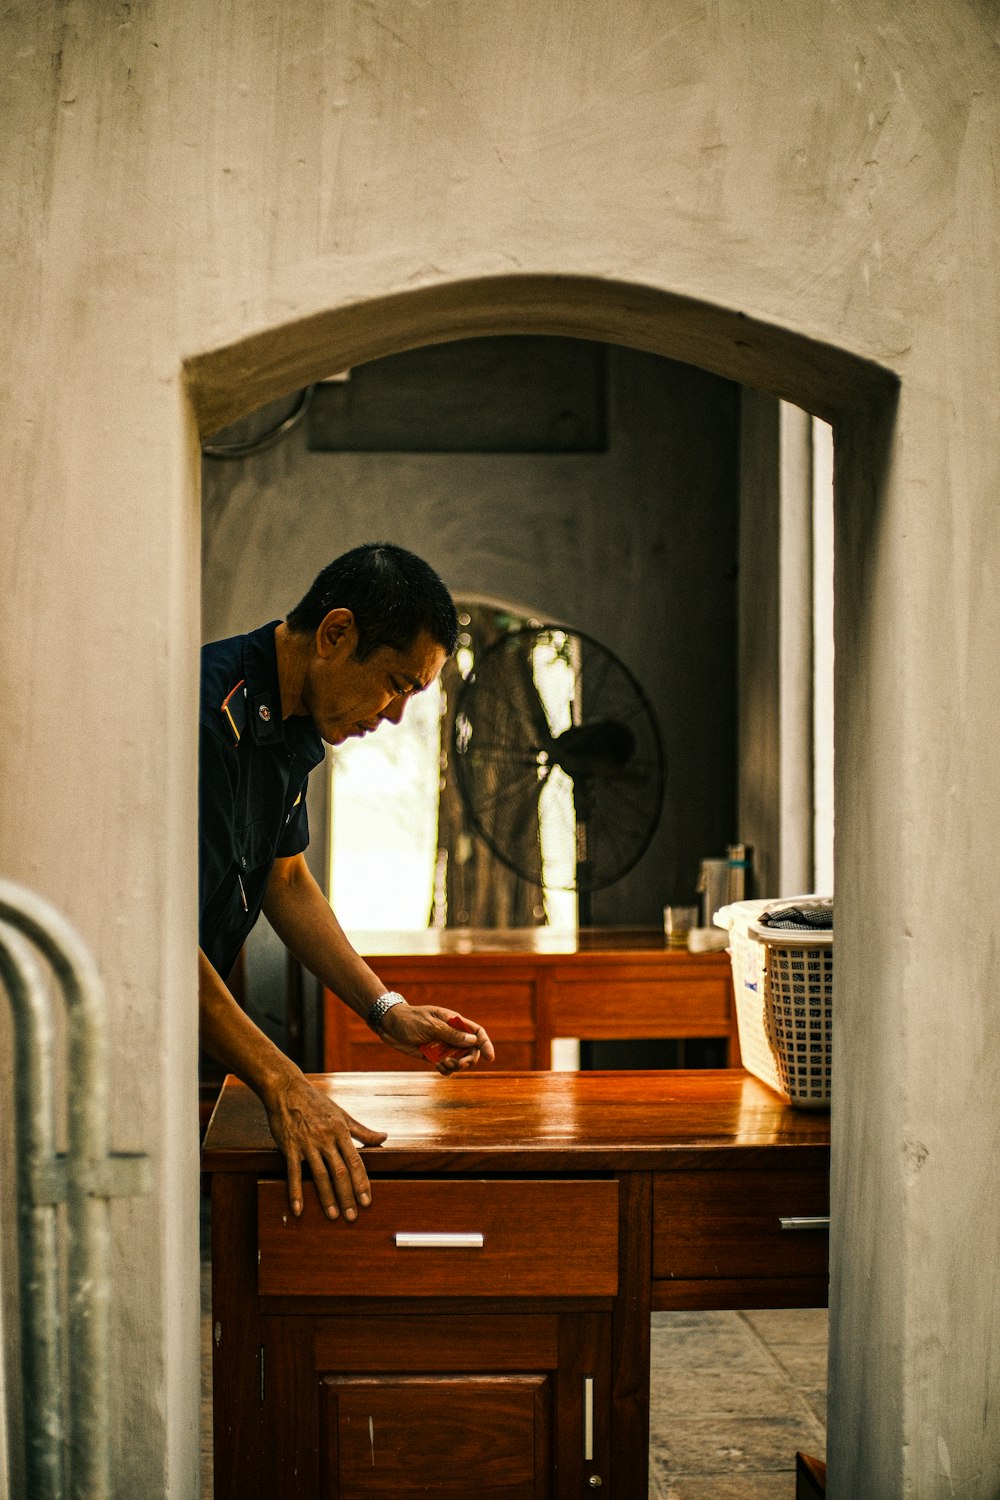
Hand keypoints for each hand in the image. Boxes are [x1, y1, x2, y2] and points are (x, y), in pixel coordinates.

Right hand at [263, 1073, 386, 1219]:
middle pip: (339, 1171)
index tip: (367, 1200)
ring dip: (327, 1197)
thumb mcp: (342, 1114)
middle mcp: (325, 1139)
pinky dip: (295, 1192)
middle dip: (347, 1195)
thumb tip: (384, 1137)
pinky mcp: (289, 1147)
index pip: (355, 1161)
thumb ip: (362, 1130)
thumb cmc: (316, 1102)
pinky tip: (298, 1209)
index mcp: (340, 1131)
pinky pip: (293, 1173)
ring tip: (333, 1215)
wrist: (286, 1090)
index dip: (362, 1182)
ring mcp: (307, 1144)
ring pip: (320, 1175)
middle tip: (352, 1216)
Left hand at [378, 1004, 495, 1074]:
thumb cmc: (409, 1020)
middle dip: (468, 1060)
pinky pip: (447, 1067)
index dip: (485, 1044)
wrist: (389, 1026)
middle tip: (458, 1064)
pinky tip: (437, 1066)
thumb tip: (473, 1041)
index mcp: (454, 1022)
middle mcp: (451, 1035)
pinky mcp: (434, 1056)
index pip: (476, 1032)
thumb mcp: (430, 1025)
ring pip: (460, 1060)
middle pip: (471, 1050)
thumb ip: (450, 1034)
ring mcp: (443, 1046)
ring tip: (443, 1064)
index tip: (489, 1058)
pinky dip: (446, 1070)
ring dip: (456, 1066)